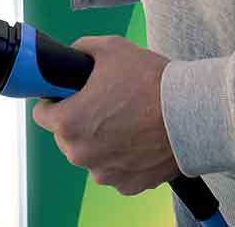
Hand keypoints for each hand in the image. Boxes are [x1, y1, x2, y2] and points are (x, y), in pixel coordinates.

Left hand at [32, 36, 180, 195]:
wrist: (191, 114)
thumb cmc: (151, 83)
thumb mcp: (111, 49)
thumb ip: (83, 50)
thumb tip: (75, 55)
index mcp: (69, 122)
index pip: (42, 114)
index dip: (57, 100)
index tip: (70, 96)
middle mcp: (81, 153)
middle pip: (67, 135)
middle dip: (80, 120)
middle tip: (106, 103)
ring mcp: (104, 172)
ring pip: (91, 153)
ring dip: (101, 140)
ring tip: (127, 119)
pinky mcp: (126, 184)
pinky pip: (114, 169)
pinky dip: (122, 156)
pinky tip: (138, 138)